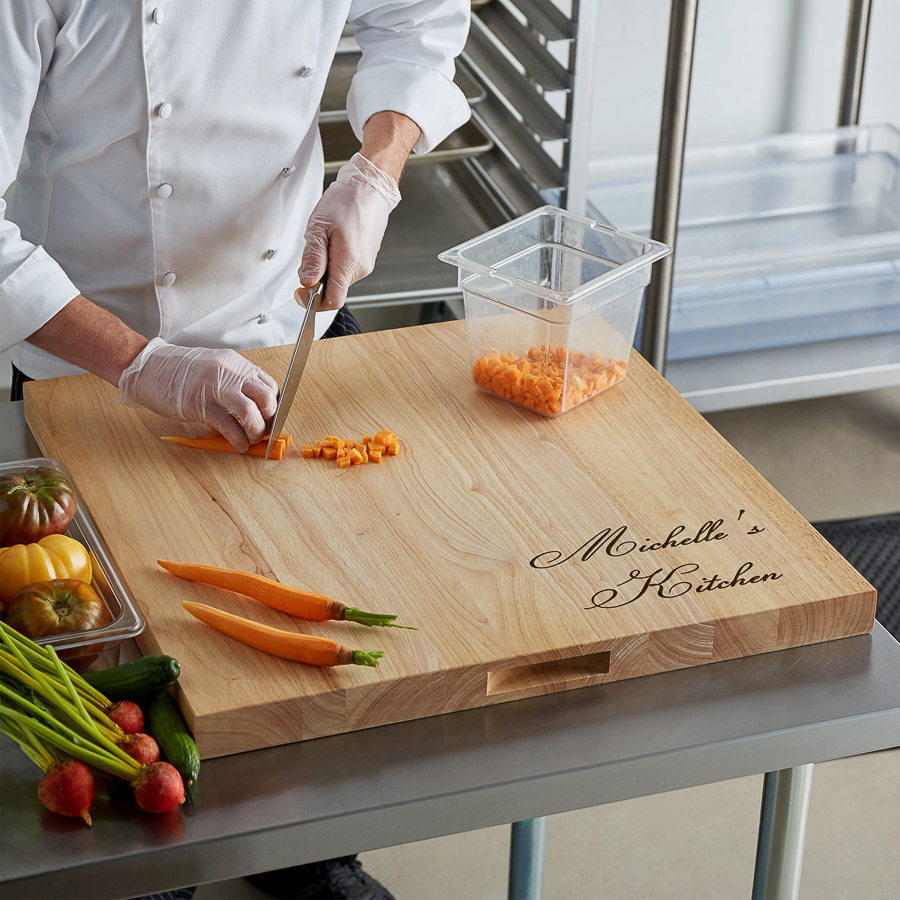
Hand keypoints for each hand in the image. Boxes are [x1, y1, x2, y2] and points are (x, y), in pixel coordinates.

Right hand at [118, 339, 278, 451]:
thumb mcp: (213, 366)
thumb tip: (253, 405)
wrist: (147, 368)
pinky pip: (228, 426)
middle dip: (269, 419)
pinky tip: (238, 445)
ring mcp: (214, 389)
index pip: (268, 383)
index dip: (273, 404)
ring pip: (249, 413)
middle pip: (265, 398)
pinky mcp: (200, 406)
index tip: (270, 417)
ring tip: (250, 440)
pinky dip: (238, 440)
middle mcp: (228, 373)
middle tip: (263, 430)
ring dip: (255, 432)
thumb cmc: (178, 370)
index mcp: (234, 363)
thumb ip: (234, 381)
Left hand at [298, 153, 400, 309]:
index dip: (314, 302)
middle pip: (332, 289)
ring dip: (326, 265)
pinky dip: (335, 259)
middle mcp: (360, 269)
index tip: (302, 291)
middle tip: (314, 248)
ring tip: (327, 238)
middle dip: (317, 276)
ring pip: (338, 277)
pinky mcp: (366, 258)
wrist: (370, 187)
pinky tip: (337, 239)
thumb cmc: (346, 202)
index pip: (332, 301)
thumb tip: (306, 283)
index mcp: (348, 264)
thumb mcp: (319, 227)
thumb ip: (313, 258)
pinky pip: (345, 268)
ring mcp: (365, 265)